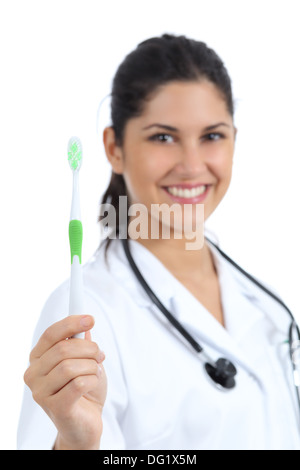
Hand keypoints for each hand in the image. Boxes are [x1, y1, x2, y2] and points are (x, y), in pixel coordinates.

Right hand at [24, 315, 106, 449]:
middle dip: (89, 348)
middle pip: (63, 348)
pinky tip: (93, 384)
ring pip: (70, 366)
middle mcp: (33, 374)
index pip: (51, 334)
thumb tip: (85, 324)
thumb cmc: (84, 390)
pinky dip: (92, 380)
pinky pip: (78, 384)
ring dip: (92, 366)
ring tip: (96, 371)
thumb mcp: (85, 360)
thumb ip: (82, 343)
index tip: (90, 319)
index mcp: (38, 358)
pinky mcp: (54, 407)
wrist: (86, 423)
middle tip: (100, 354)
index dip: (71, 323)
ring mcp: (41, 392)